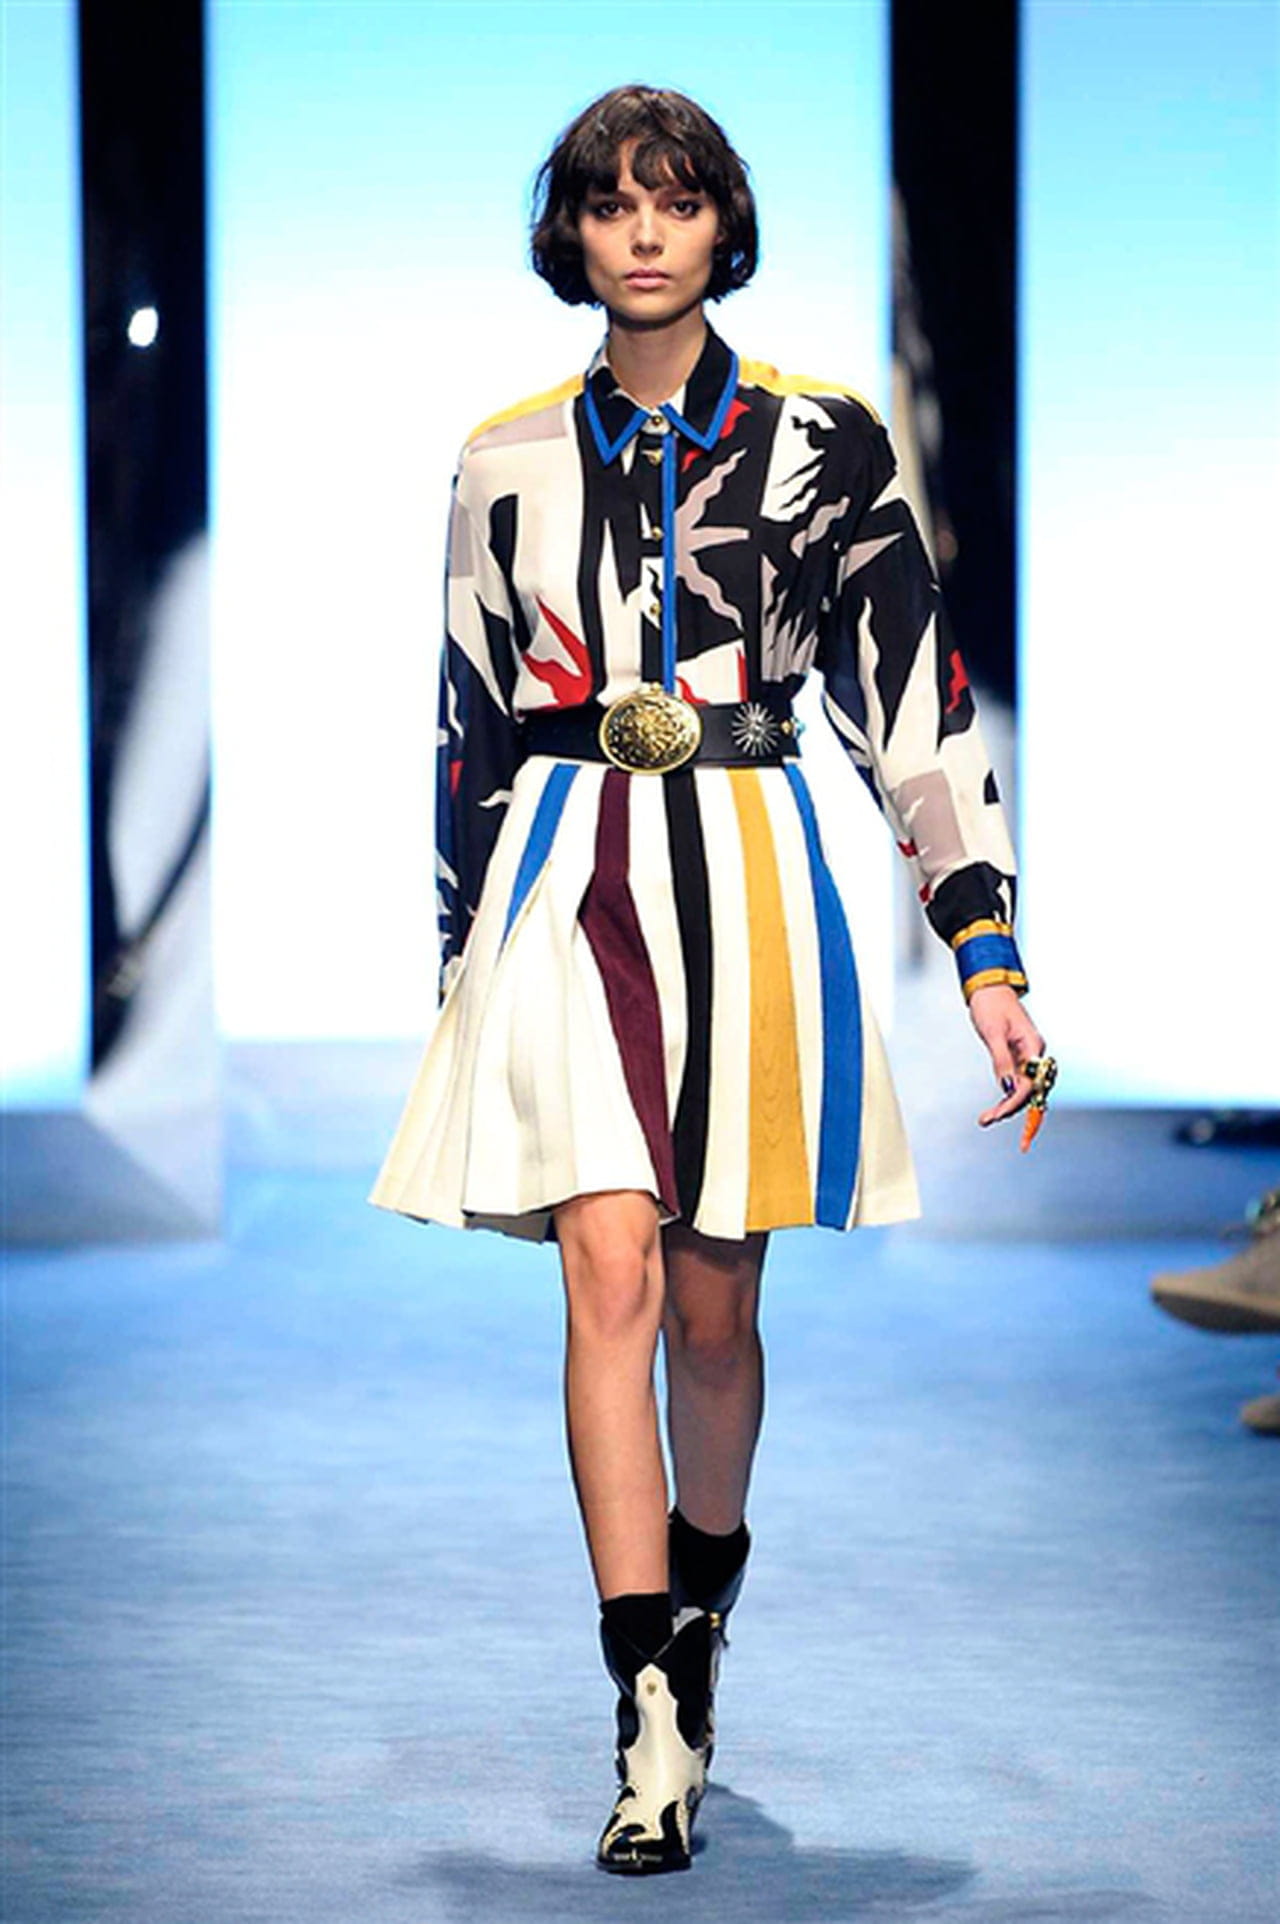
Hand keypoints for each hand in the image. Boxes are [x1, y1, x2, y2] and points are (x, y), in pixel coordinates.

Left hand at [968, 985, 1045, 1127]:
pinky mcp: (1018, 1057)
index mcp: (1033, 1047)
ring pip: (1022, 1088)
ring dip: (1007, 1105)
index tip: (999, 1114)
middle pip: (1029, 1090)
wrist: (990, 989)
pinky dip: (1006, 1095)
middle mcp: (1034, 1054)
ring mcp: (1027, 1056)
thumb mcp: (993, 1033)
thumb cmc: (992, 1005)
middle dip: (1010, 1108)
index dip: (1015, 1101)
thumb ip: (1001, 1061)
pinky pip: (1016, 1082)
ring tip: (987, 1119)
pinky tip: (996, 1107)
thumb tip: (1006, 1087)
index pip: (1030, 1083)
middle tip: (988, 1120)